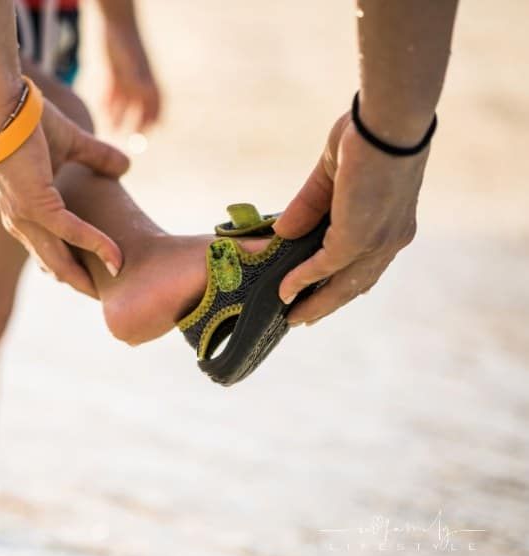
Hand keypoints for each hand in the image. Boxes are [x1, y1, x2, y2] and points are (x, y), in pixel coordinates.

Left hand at [0, 100, 130, 297]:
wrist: (4, 104)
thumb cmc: (30, 121)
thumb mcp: (71, 144)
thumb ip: (98, 157)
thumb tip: (126, 166)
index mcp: (22, 212)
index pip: (49, 252)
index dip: (74, 268)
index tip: (98, 280)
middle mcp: (19, 222)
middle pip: (54, 266)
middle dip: (81, 284)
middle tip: (107, 297)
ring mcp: (24, 217)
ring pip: (61, 259)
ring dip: (88, 276)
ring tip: (115, 285)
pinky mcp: (35, 205)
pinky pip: (71, 232)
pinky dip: (95, 244)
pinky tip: (115, 256)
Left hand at [103, 22, 160, 131]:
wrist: (116, 23)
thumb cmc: (128, 45)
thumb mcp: (133, 67)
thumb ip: (138, 85)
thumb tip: (143, 100)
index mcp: (149, 81)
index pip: (156, 105)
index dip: (153, 120)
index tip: (146, 133)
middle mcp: (140, 81)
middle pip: (139, 106)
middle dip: (134, 121)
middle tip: (126, 135)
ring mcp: (127, 77)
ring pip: (124, 101)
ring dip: (119, 114)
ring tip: (111, 127)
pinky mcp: (114, 72)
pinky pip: (112, 91)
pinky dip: (108, 101)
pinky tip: (102, 108)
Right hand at [273, 113, 428, 324]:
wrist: (388, 120)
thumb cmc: (366, 134)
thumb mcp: (331, 175)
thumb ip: (309, 206)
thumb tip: (282, 234)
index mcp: (391, 223)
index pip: (365, 264)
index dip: (341, 283)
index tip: (318, 296)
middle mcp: (390, 239)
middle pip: (355, 283)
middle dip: (328, 303)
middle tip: (303, 318)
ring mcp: (377, 240)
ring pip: (343, 284)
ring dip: (316, 302)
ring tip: (292, 316)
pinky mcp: (359, 236)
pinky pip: (325, 266)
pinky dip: (303, 279)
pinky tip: (285, 289)